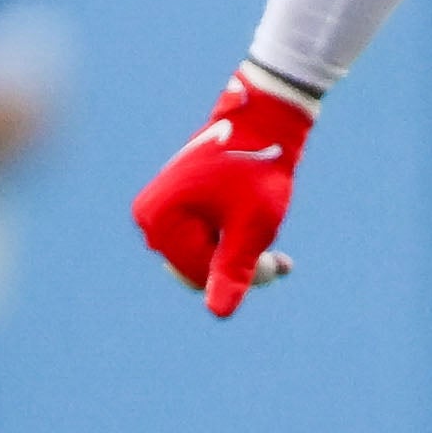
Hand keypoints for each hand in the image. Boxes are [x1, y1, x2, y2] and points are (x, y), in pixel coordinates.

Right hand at [133, 68, 313, 317]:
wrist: (261, 119)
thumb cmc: (256, 169)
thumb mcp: (251, 226)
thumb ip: (233, 270)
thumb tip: (218, 313)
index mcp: (158, 221)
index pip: (196, 276)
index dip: (240, 278)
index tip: (279, 263)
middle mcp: (150, 217)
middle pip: (195, 269)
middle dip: (240, 269)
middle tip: (281, 262)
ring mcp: (161, 210)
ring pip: (202, 256)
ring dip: (239, 257)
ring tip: (277, 251)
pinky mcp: (177, 205)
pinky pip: (202, 238)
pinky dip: (232, 240)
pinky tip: (263, 235)